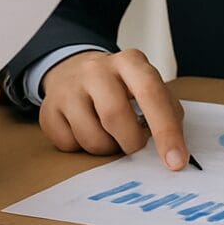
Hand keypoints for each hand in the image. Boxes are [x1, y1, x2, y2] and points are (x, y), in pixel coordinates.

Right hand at [39, 50, 189, 168]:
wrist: (73, 71)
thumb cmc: (121, 87)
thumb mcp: (148, 87)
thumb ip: (166, 111)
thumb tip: (175, 149)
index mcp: (129, 62)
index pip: (150, 93)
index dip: (165, 130)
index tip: (175, 162)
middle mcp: (95, 69)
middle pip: (115, 116)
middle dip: (130, 142)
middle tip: (133, 144)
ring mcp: (68, 87)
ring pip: (91, 138)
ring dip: (106, 148)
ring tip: (107, 134)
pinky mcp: (48, 108)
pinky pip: (68, 145)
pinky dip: (81, 148)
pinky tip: (84, 130)